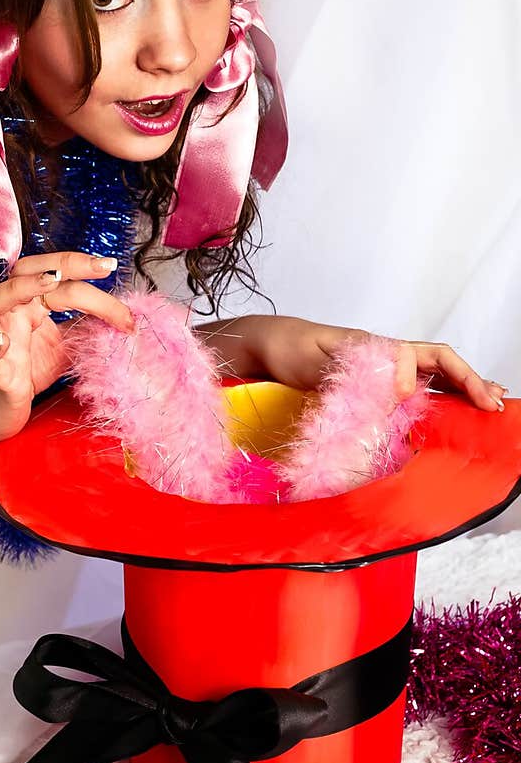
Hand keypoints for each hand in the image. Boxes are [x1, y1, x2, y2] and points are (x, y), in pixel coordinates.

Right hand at [0, 252, 134, 442]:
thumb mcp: (67, 345)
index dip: (86, 271)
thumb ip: (87, 326)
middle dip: (63, 264)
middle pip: (25, 273)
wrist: (4, 406)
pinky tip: (3, 342)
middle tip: (100, 267)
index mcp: (30, 303)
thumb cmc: (31, 371)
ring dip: (19, 288)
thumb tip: (123, 314)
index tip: (112, 268)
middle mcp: (11, 312)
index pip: (57, 276)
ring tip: (50, 282)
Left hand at [242, 314, 507, 411]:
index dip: (443, 377)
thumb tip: (402, 388)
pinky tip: (452, 415)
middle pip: (441, 364)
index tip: (442, 399)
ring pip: (434, 377)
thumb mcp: (319, 359)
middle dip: (470, 381)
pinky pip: (415, 391)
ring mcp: (382, 373)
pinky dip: (438, 399)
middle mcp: (387, 358)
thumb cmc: (288, 347)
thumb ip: (357, 370)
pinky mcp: (372, 388)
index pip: (424, 356)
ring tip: (489, 406)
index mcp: (378, 347)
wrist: (267, 347)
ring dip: (462, 390)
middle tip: (495, 404)